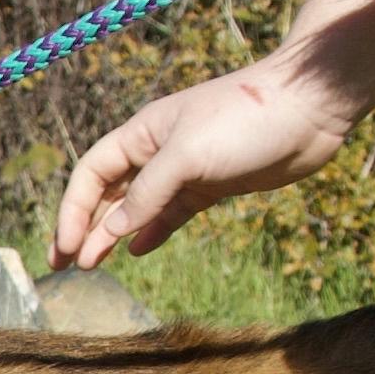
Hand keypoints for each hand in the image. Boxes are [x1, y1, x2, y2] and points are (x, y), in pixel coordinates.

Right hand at [48, 55, 356, 268]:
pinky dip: (152, 232)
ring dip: (112, 235)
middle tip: (64, 265)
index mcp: (143, 134)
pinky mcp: (212, 185)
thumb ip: (147, 194)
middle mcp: (158, 151)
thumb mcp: (187, 156)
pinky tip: (138, 250)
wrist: (310, 108)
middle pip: (107, 193)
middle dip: (83, 227)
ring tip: (93, 264)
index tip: (65, 249)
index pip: (91, 174)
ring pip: (136, 208)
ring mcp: (186, 170)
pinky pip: (171, 214)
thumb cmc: (246, 119)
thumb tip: (114, 231)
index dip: (73, 211)